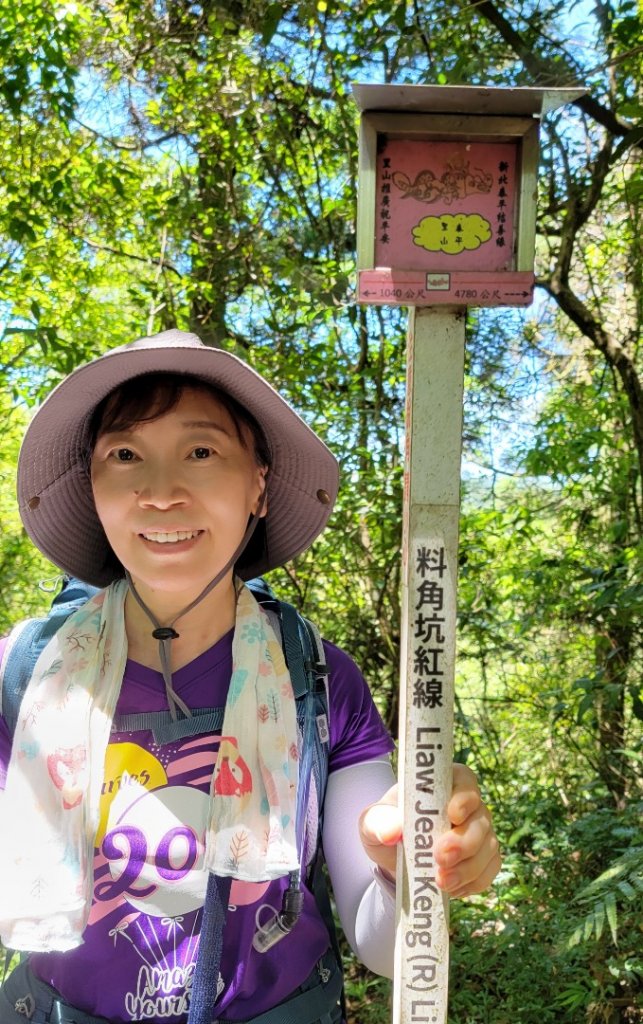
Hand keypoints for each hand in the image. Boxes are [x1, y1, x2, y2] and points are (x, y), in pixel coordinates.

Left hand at [358, 763, 500, 897]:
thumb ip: (378, 821)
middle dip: (463, 841)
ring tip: (441, 882)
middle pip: (480, 818)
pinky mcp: (484, 859)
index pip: (464, 780)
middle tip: (440, 858)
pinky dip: (473, 883)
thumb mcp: (372, 822)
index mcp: (442, 785)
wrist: (393, 858)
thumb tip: (391, 831)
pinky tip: (452, 889)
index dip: (464, 797)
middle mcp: (468, 806)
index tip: (452, 815)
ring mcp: (479, 832)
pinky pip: (490, 870)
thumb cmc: (386, 828)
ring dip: (468, 867)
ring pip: (488, 847)